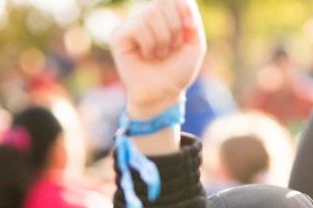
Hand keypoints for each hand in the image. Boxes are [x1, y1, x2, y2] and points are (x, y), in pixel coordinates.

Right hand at [110, 0, 206, 118]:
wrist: (163, 94)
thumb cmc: (177, 71)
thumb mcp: (194, 44)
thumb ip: (191, 18)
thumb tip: (182, 0)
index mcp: (163, 17)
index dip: (184, 7)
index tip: (190, 27)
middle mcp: (145, 17)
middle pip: (163, 2)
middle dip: (175, 28)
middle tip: (172, 48)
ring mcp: (130, 25)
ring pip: (151, 14)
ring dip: (163, 39)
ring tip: (159, 54)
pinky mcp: (118, 35)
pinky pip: (138, 27)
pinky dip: (149, 45)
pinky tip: (146, 56)